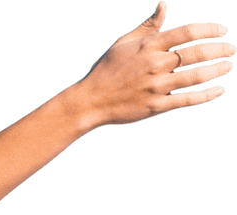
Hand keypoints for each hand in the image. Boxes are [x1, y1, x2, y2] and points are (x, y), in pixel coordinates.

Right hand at [74, 2, 230, 127]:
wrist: (89, 101)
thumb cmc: (105, 70)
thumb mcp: (124, 42)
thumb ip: (148, 26)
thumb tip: (163, 5)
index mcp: (150, 46)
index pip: (189, 32)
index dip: (210, 29)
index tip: (222, 31)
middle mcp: (156, 65)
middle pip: (197, 53)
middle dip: (220, 50)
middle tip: (231, 49)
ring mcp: (157, 86)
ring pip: (196, 76)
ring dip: (217, 70)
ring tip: (227, 67)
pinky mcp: (155, 106)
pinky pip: (187, 100)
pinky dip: (206, 95)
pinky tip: (219, 91)